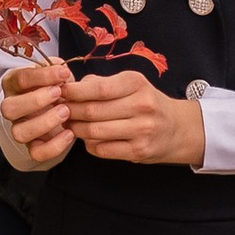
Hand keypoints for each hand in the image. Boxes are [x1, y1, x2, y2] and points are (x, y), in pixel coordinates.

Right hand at [0, 58, 77, 168]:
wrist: (58, 106)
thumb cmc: (55, 85)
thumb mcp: (54, 72)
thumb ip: (55, 68)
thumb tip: (60, 69)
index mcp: (13, 84)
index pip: (20, 79)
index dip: (42, 76)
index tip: (63, 73)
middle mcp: (12, 107)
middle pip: (9, 108)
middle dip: (36, 101)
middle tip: (59, 93)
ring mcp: (20, 128)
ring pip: (19, 133)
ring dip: (44, 123)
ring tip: (66, 112)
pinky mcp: (32, 146)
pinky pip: (36, 153)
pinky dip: (54, 146)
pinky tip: (69, 133)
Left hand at [63, 68, 207, 167]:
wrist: (176, 128)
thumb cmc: (146, 103)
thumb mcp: (130, 84)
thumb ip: (101, 83)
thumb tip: (69, 86)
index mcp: (136, 84)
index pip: (97, 88)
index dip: (74, 92)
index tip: (60, 92)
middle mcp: (141, 106)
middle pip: (92, 111)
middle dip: (70, 111)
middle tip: (58, 111)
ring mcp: (141, 130)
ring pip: (94, 132)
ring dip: (76, 129)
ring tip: (69, 125)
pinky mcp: (138, 151)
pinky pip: (102, 149)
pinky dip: (89, 145)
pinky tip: (88, 139)